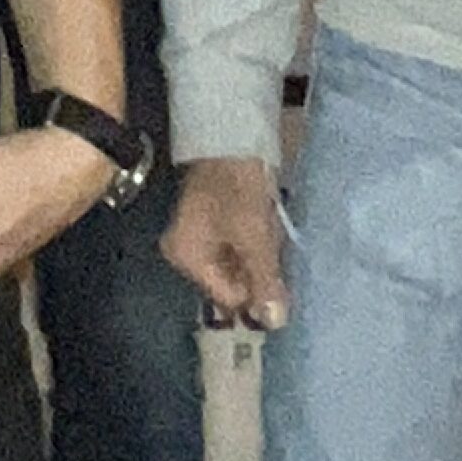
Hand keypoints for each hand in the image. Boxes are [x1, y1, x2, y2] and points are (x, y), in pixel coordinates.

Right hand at [163, 155, 288, 326]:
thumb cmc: (238, 189)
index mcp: (186, 259)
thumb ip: (264, 282)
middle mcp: (185, 254)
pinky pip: (237, 249)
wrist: (230, 137)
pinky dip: (255, 242)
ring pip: (238, 266)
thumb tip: (276, 323)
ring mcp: (197, 239)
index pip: (229, 298)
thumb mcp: (255, 238)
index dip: (257, 288)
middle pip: (232, 282)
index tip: (276, 267)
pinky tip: (264, 223)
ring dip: (259, 255)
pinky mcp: (212, 225)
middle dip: (258, 270)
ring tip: (269, 229)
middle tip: (271, 243)